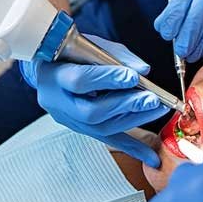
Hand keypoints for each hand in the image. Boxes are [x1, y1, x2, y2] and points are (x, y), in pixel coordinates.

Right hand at [20, 34, 168, 166]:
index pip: (79, 81)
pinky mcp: (80, 129)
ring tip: (155, 109)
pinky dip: (131, 146)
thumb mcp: (88, 45)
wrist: (47, 68)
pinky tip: (150, 156)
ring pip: (101, 128)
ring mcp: (68, 120)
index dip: (107, 79)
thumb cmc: (68, 52)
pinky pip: (106, 140)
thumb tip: (143, 70)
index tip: (133, 76)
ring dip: (133, 119)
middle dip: (125, 105)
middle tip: (151, 99)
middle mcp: (58, 103)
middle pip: (91, 112)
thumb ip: (116, 55)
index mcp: (54, 76)